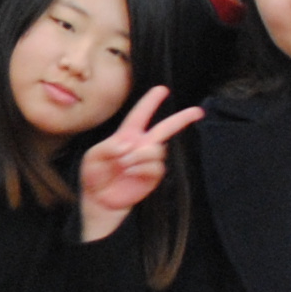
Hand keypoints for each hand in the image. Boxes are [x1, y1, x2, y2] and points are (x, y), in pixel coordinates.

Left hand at [76, 87, 204, 240]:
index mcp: (126, 136)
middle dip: (181, 119)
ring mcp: (148, 161)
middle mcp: (141, 146)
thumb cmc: (94, 177)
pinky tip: (129, 172)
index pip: (140, 115)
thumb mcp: (93, 158)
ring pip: (156, 149)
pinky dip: (141, 168)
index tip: (162, 89)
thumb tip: (128, 144)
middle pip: (165, 128)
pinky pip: (156, 166)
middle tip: (198, 111)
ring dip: (139, 156)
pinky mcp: (152, 177)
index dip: (150, 102)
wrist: (99, 201)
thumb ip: (107, 147)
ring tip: (123, 164)